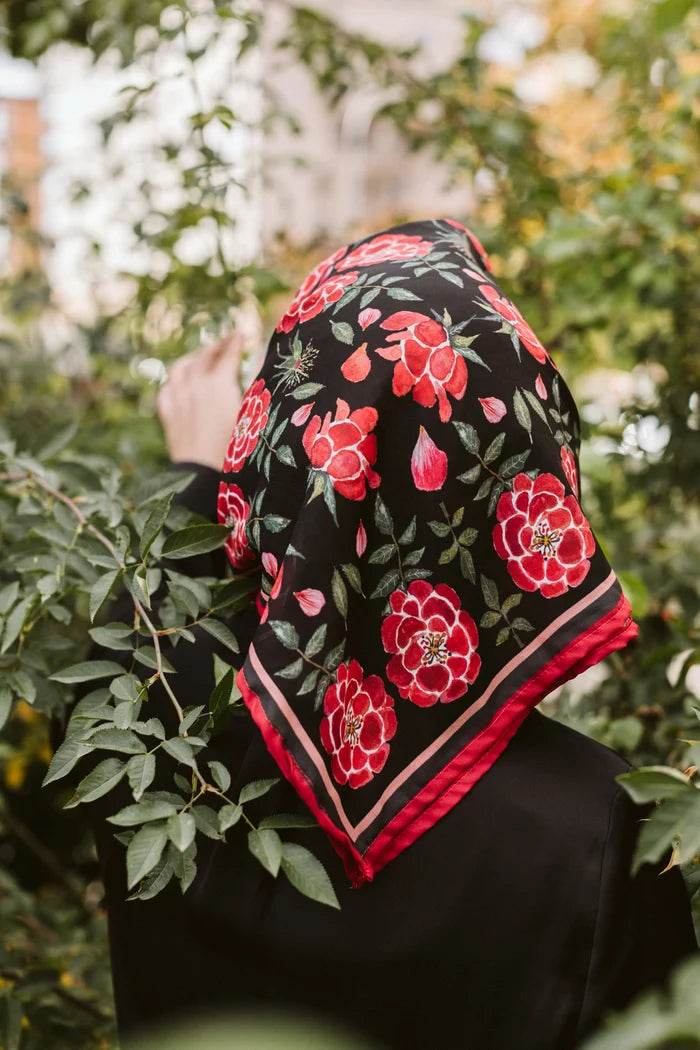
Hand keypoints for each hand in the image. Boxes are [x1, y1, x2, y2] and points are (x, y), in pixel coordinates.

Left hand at [157, 331, 246, 470]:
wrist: (205, 476)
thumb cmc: (235, 448)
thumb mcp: (252, 415)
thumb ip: (256, 386)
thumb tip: (261, 362)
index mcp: (218, 383)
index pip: (228, 354)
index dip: (236, 341)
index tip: (241, 334)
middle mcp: (195, 385)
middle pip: (204, 356)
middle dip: (216, 346)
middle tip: (225, 342)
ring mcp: (178, 399)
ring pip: (180, 368)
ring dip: (192, 359)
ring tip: (200, 357)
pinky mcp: (168, 415)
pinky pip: (167, 389)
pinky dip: (174, 381)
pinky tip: (178, 382)